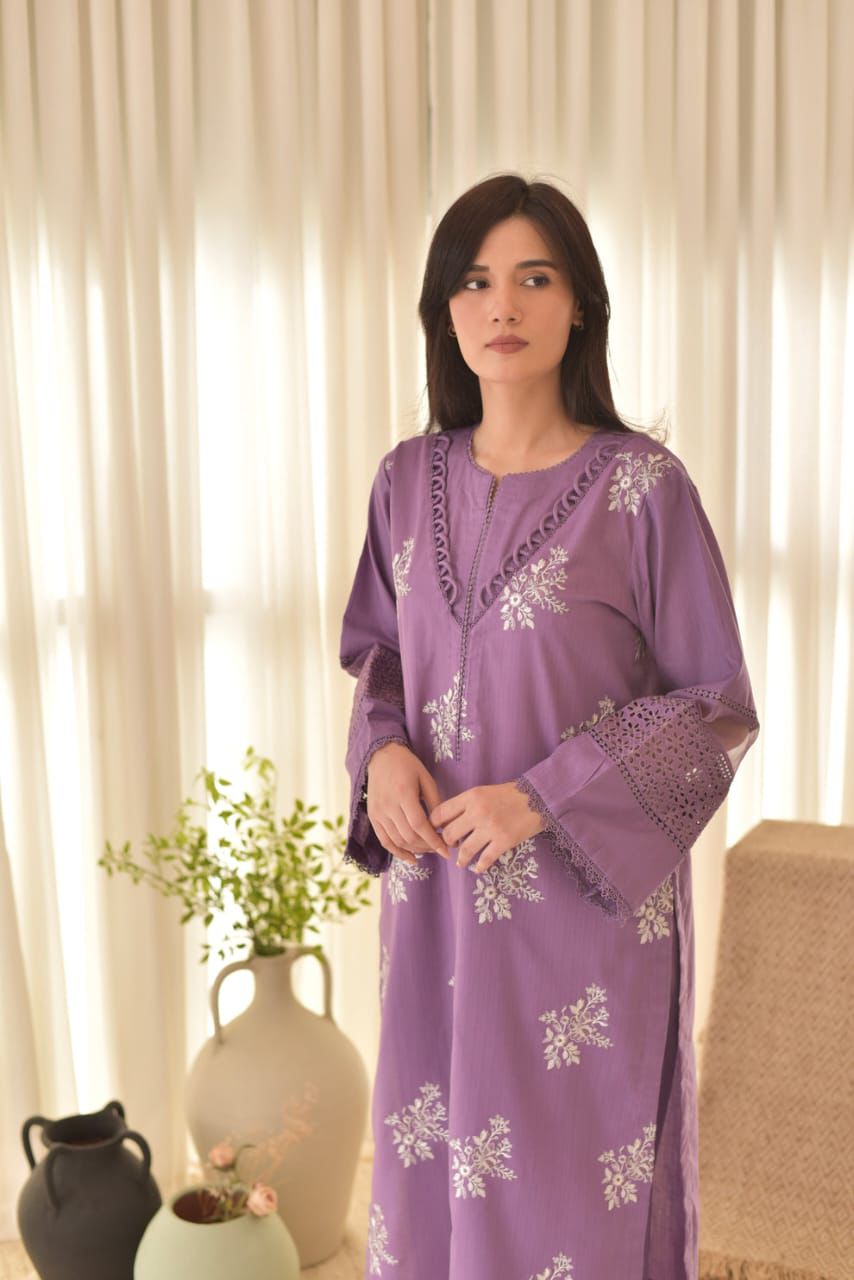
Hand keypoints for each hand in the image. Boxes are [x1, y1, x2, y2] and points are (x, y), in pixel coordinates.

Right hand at [366, 742, 449, 864]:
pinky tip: (412, 858)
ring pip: (397, 841)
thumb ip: (435, 802)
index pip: (420, 825)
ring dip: (415, 850)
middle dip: (427, 846)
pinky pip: (384, 841)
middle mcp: (388, 805)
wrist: (381, 756)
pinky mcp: (373, 817)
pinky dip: (398, 852)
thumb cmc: (408, 766)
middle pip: (409, 836)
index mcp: (403, 793)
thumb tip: (444, 826)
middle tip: (441, 848)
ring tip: (429, 850)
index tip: (447, 851)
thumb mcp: (426, 779)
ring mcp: (378, 812)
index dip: (434, 841)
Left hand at [429, 782, 544, 874]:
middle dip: (448, 843)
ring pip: (465, 850)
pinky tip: (478, 868)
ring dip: (461, 860)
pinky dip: (479, 867)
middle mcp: (477, 812)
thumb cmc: (510, 794)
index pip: (440, 813)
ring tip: (461, 863)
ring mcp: (491, 828)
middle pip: (449, 834)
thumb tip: (449, 822)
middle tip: (452, 846)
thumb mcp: (484, 791)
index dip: (434, 826)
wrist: (539, 798)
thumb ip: (466, 804)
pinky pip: (484, 860)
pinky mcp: (504, 841)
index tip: (437, 832)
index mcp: (471, 797)